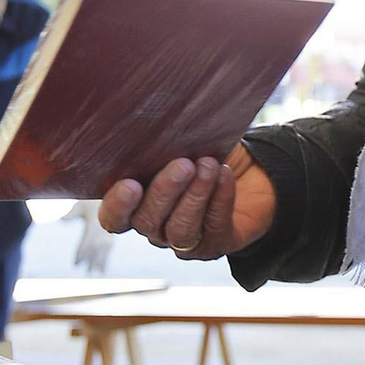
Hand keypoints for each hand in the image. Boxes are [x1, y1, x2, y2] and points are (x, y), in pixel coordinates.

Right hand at [97, 144, 274, 260]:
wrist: (249, 171)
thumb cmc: (206, 152)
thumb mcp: (182, 142)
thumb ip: (162, 141)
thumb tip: (153, 120)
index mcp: (136, 203)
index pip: (115, 216)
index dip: (118, 206)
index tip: (129, 184)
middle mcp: (155, 227)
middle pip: (147, 221)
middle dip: (164, 192)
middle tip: (183, 164)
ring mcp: (184, 241)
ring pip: (180, 230)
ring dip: (194, 197)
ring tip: (208, 165)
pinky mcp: (215, 244)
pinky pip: (214, 228)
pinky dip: (220, 199)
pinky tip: (224, 174)